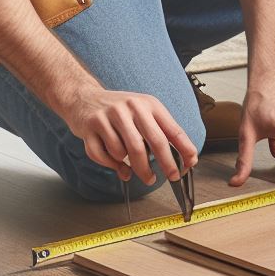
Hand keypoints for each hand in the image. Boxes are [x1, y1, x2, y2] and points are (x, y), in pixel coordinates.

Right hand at [60, 86, 197, 185]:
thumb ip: (160, 131)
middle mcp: (131, 107)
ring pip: (126, 153)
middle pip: (153, 142)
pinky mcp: (91, 126)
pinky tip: (117, 166)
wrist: (84, 97)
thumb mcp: (143, 111)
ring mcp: (110, 116)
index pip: (172, 129)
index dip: (184, 149)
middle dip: (165, 164)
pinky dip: (113, 166)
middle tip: (171, 178)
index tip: (190, 164)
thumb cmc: (119, 110)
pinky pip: (104, 156)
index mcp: (148, 104)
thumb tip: (181, 157)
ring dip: (134, 168)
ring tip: (136, 171)